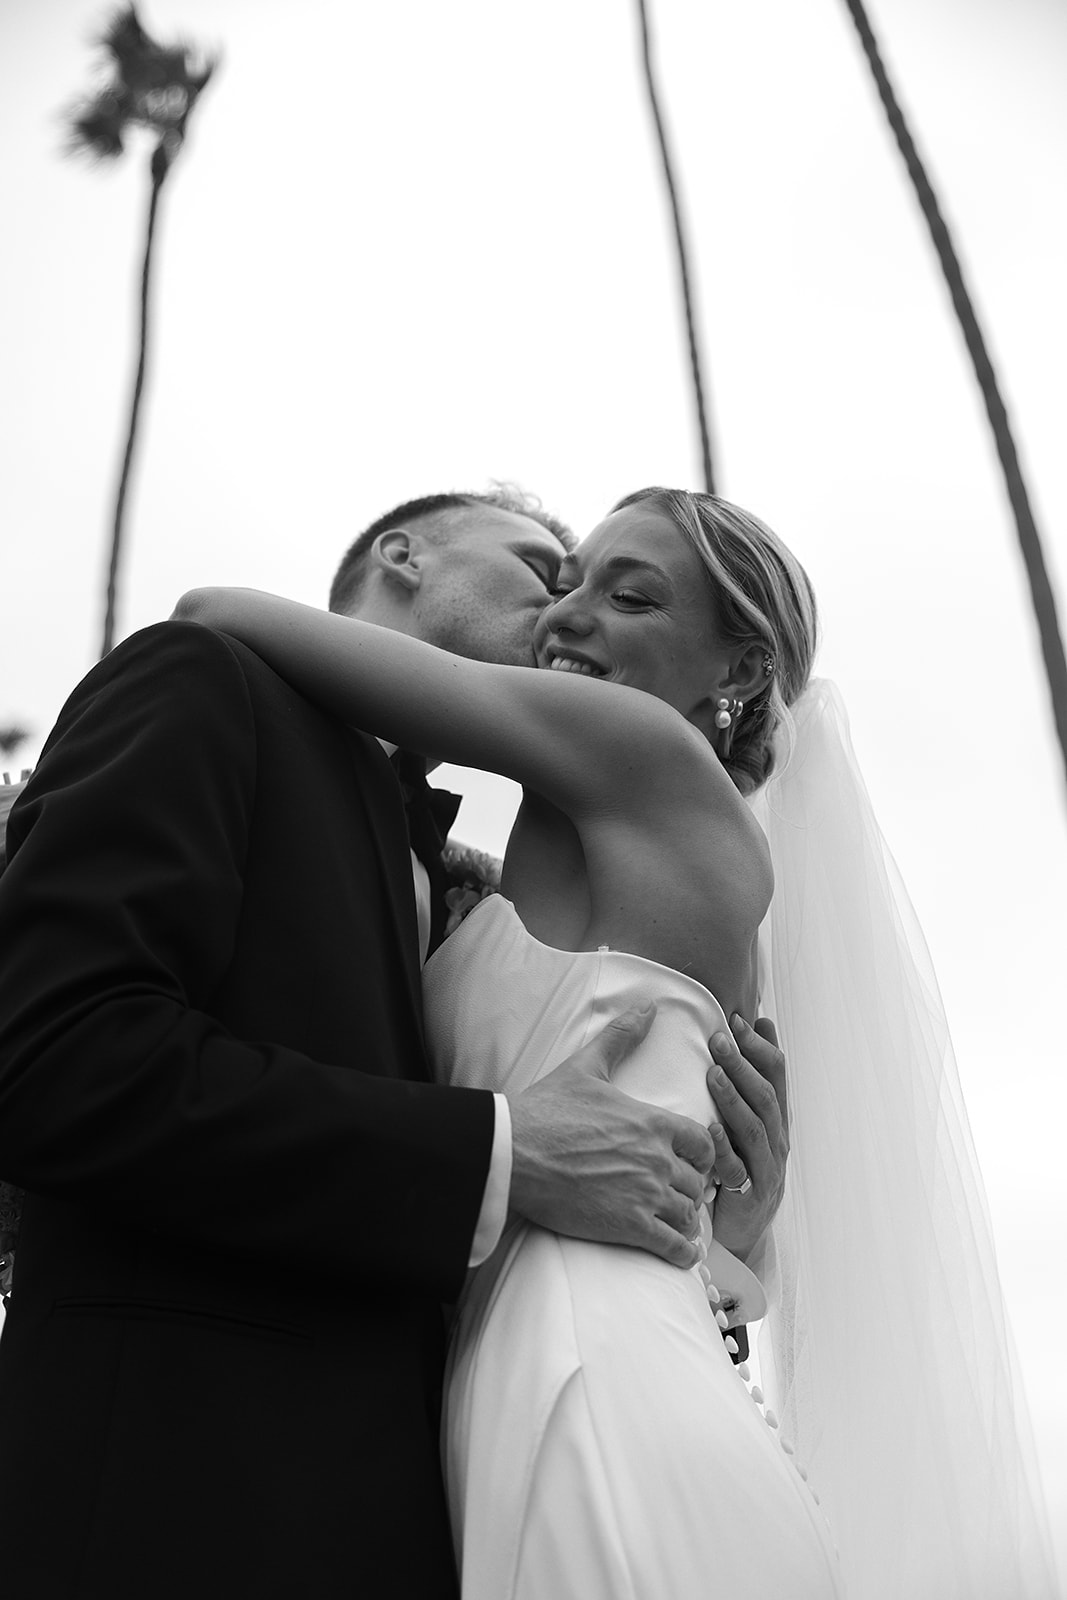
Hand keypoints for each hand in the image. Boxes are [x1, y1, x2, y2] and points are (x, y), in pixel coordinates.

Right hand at [508, 1004, 714, 1269]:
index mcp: (652, 1122)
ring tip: (672, 1221)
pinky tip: (674, 1249)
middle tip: (675, 1194)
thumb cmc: (545, 1111)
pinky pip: (676, 1248)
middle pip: (698, 1182)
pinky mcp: (628, 1227)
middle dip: (689, 1189)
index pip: (705, 1143)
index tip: (688, 1161)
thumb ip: (621, 1038)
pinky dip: (681, 1252)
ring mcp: (645, 1194)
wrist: (512, 1154)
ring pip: (689, 1214)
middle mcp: (657, 1159)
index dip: (702, 1154)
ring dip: (684, 1220)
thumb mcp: (585, 1067)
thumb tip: (647, 1005)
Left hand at [706, 1016, 788, 1260]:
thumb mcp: (750, 1119)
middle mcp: (778, 1141)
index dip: (760, 1047)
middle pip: (766, 1097)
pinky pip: (738, 1170)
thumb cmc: (741, 1165)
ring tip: (712, 1074)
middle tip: (720, 1039)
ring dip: (734, 1099)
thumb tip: (760, 1019)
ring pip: (755, 1129)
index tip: (739, 1020)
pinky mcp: (750, 1196)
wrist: (741, 1230)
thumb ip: (754, 1075)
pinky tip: (710, 1128)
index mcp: (777, 1119)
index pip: (777, 1075)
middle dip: (743, 1066)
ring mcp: (767, 1169)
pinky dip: (725, 1147)